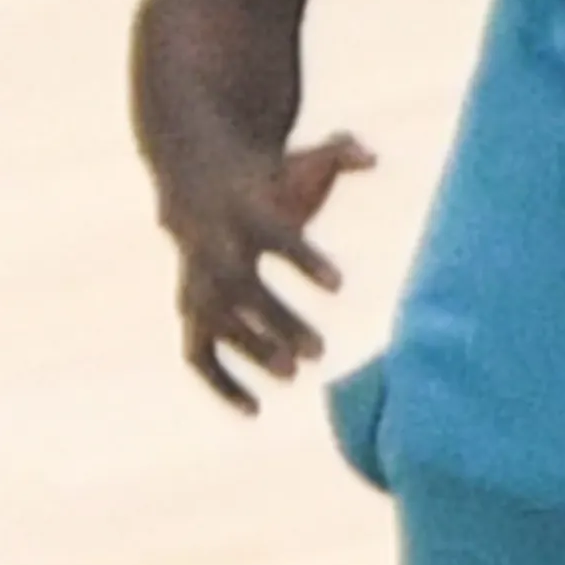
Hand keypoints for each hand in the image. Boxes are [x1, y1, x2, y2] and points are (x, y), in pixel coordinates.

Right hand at [160, 132, 376, 410]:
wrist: (197, 179)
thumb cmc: (266, 178)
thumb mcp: (299, 160)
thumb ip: (338, 154)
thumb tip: (372, 156)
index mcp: (243, 210)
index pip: (273, 236)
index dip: (303, 259)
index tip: (339, 284)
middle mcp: (213, 248)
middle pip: (239, 289)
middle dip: (274, 320)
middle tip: (318, 351)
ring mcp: (197, 281)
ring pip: (214, 322)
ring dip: (248, 350)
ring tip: (292, 374)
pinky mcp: (193, 310)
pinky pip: (197, 352)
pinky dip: (219, 383)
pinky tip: (254, 410)